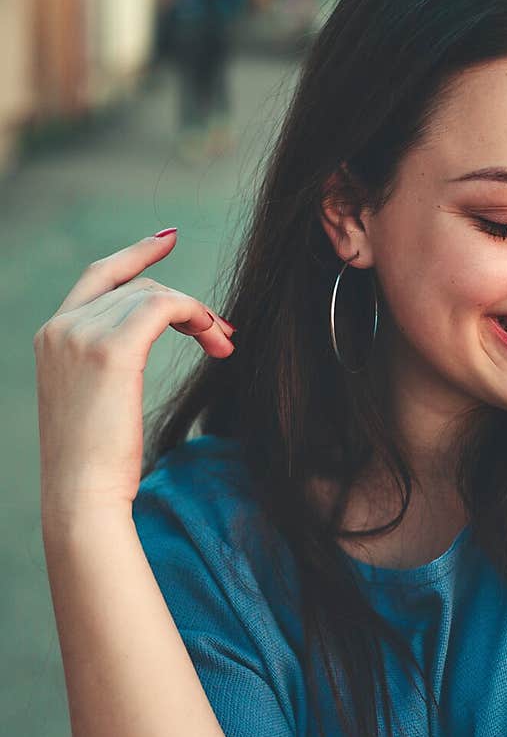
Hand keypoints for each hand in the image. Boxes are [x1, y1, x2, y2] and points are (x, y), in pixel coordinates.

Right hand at [34, 230, 234, 525]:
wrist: (81, 496)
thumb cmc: (95, 467)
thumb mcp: (93, 404)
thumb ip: (106, 368)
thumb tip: (137, 351)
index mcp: (52, 336)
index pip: (97, 276)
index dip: (135, 255)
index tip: (168, 240)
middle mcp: (61, 327)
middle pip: (137, 287)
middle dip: (186, 304)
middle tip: (223, 333)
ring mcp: (81, 334)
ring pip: (155, 296)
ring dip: (198, 316)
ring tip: (223, 346)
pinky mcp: (111, 349)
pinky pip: (164, 306)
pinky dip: (195, 314)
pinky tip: (214, 339)